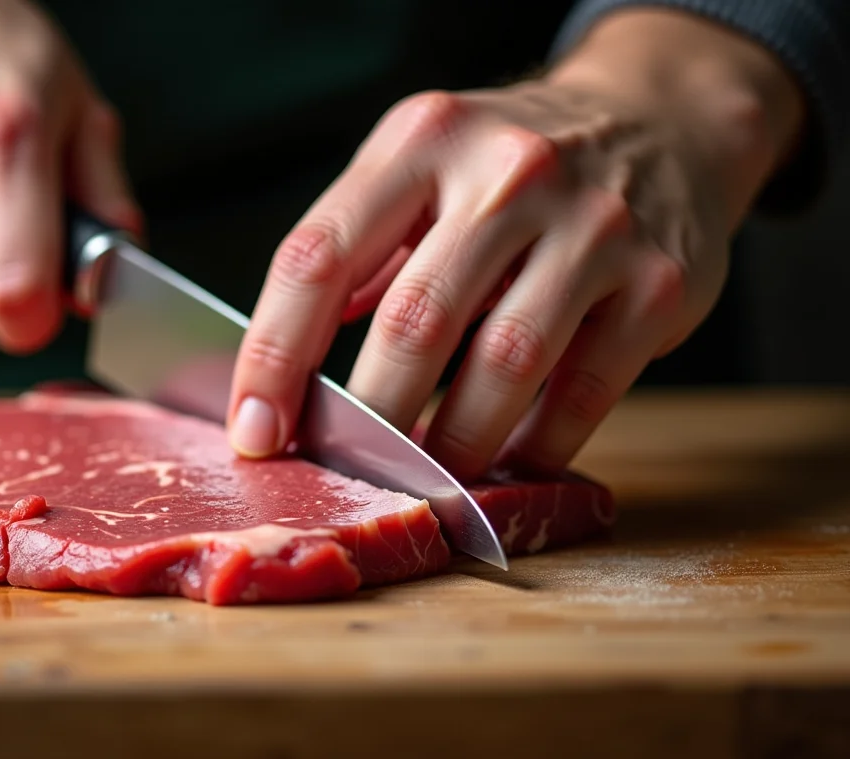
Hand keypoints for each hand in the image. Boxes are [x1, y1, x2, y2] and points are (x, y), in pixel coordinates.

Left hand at [227, 9, 802, 479]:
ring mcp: (594, 225)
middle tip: (346, 470)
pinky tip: (508, 464)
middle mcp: (508, 172)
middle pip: (413, 321)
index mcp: (422, 141)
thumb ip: (358, 252)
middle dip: (368, 419)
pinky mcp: (660, 282)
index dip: (274, 356)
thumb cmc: (512, 166)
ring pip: (503, 363)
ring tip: (425, 480)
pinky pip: (585, 390)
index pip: (318, 257)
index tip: (254, 431)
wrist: (663, 120)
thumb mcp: (421, 166)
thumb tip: (285, 370)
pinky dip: (537, 445)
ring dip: (453, 443)